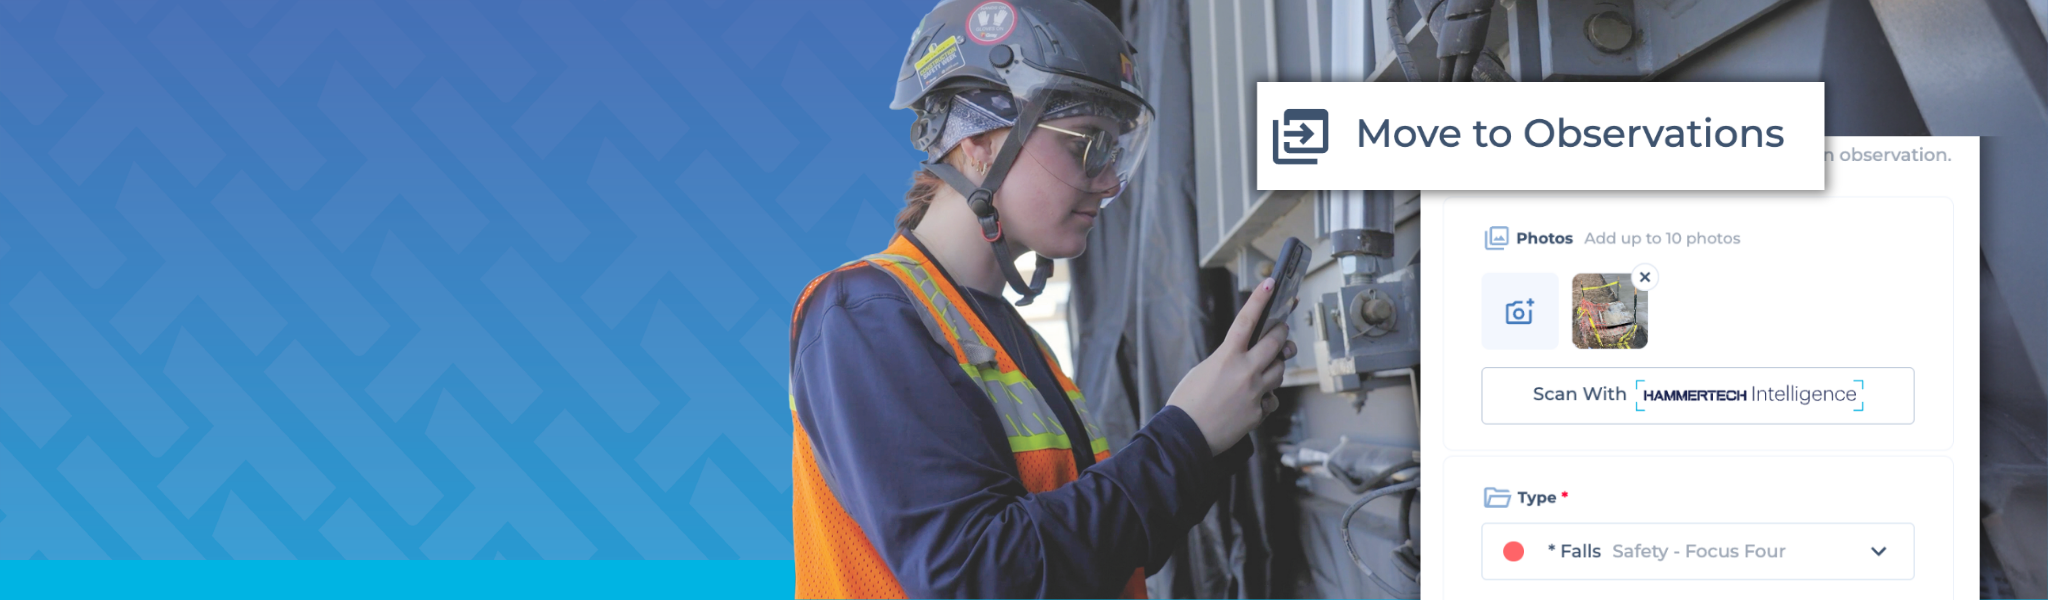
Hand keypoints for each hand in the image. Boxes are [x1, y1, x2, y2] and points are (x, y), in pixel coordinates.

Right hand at [1166, 277, 1296, 455]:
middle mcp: (1245, 372)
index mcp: (1226, 357)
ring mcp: (1255, 393)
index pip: (1246, 320)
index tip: (1271, 284)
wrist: (1185, 437)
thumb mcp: (1202, 371)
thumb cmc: (1187, 404)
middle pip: (1276, 342)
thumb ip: (1227, 360)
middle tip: (1281, 330)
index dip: (1260, 299)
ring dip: (1275, 365)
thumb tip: (1246, 357)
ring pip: (1279, 370)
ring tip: (1263, 369)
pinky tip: (1255, 399)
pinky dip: (1267, 396)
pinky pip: (1273, 398)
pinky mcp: (1259, 412)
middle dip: (1281, 334)